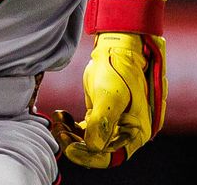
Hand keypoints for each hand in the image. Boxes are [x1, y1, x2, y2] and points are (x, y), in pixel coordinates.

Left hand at [52, 0, 167, 167]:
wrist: (120, 39)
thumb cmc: (120, 64)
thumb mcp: (111, 93)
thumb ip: (103, 121)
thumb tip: (93, 146)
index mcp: (139, 130)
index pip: (113, 155)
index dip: (90, 156)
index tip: (69, 147)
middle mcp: (130, 129)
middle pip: (101, 149)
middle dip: (77, 142)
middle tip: (59, 131)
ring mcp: (118, 120)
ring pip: (92, 139)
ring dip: (72, 134)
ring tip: (57, 122)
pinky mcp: (105, 111)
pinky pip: (88, 127)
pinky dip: (73, 125)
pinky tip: (61, 115)